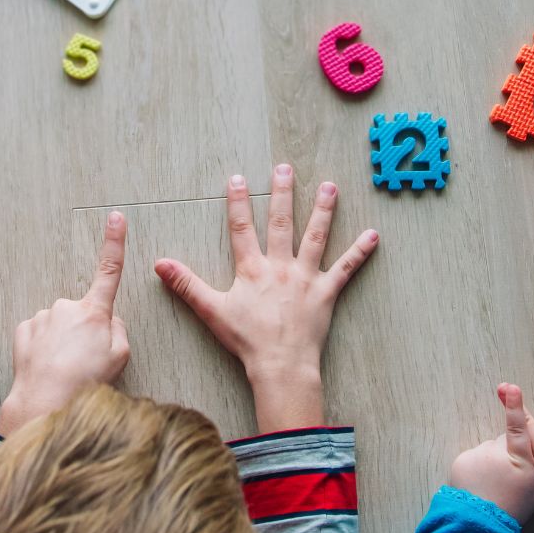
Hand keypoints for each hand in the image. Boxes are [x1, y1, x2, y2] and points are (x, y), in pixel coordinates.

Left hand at [0, 213, 130, 436]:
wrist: (45, 401)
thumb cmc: (85, 382)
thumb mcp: (120, 357)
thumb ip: (118, 330)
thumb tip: (107, 321)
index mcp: (95, 312)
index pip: (110, 270)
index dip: (115, 242)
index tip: (116, 218)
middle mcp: (67, 307)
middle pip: (82, 314)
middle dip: (84, 331)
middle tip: (85, 361)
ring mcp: (43, 317)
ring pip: (59, 325)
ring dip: (63, 342)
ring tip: (65, 368)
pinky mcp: (24, 329)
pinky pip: (40, 334)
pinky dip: (44, 348)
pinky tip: (47, 366)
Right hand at [154, 166, 377, 433]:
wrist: (280, 364)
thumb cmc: (246, 340)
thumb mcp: (211, 311)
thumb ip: (187, 285)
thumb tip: (160, 264)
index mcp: (252, 269)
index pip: (242, 229)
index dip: (238, 203)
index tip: (238, 178)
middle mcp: (280, 266)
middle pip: (281, 223)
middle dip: (282, 194)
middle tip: (285, 169)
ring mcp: (306, 277)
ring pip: (316, 237)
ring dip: (323, 211)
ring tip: (330, 186)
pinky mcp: (326, 292)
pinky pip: (346, 269)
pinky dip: (360, 252)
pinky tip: (374, 235)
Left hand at [449, 384, 533, 523]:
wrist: (480, 524)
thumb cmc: (513, 508)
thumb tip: (530, 448)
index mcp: (519, 461)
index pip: (518, 428)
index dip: (514, 407)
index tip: (511, 388)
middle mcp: (496, 453)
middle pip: (504, 442)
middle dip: (505, 454)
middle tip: (505, 478)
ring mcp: (477, 455)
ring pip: (488, 449)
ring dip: (490, 461)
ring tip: (491, 484)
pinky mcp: (461, 459)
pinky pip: (474, 456)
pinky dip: (476, 465)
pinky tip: (479, 483)